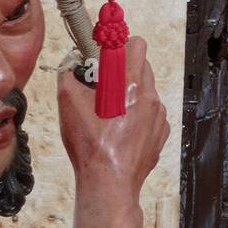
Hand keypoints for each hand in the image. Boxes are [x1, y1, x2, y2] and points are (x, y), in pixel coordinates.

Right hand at [57, 37, 169, 196]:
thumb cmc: (90, 146)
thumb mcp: (68, 104)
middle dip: (122, 70)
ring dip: (129, 93)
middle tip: (101, 85)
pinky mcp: (160, 133)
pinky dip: (137, 114)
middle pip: (142, 65)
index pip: (135, 44)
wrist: (108, 183)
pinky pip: (150, 113)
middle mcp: (149, 96)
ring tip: (109, 113)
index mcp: (130, 84)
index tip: (104, 53)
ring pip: (146, 90)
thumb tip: (69, 65)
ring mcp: (158, 116)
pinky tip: (119, 130)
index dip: (117, 45)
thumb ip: (67, 75)